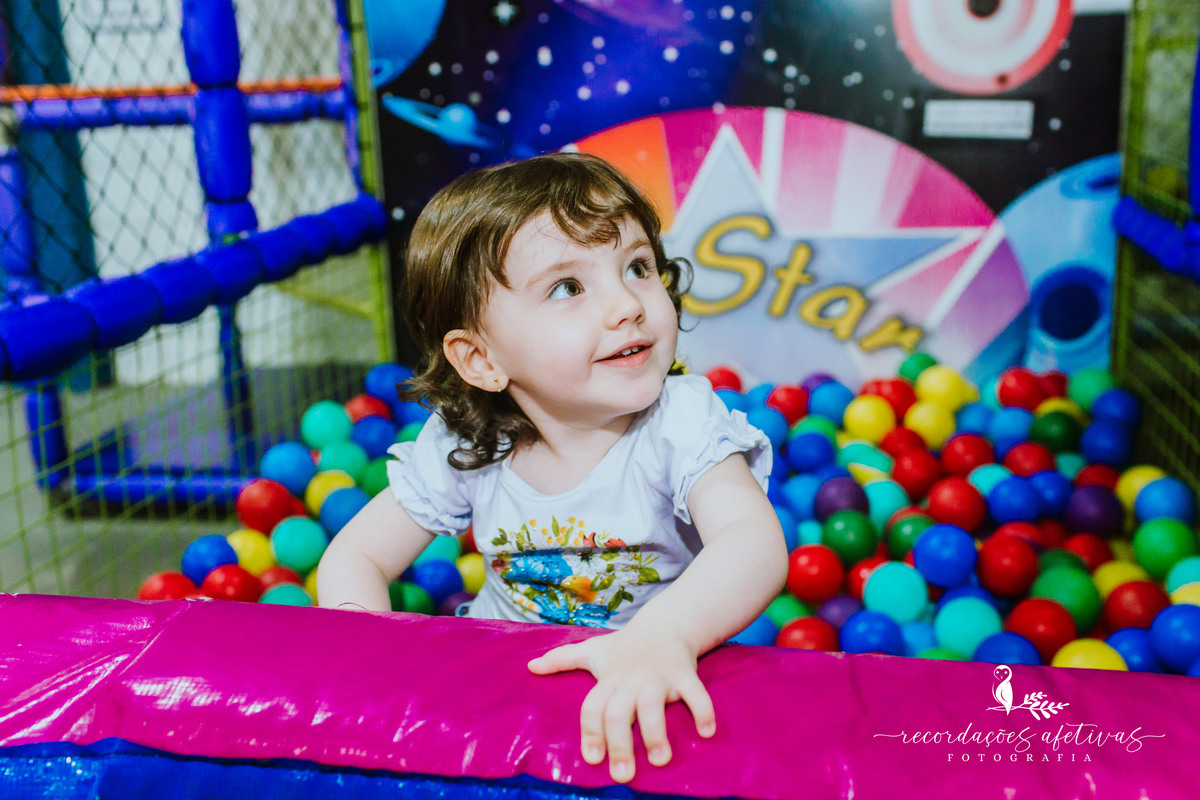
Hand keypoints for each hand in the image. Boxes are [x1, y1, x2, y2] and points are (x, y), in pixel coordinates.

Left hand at [527, 626, 715, 783]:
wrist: (665, 624)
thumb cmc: (624, 646)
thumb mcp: (592, 650)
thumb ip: (562, 659)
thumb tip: (530, 666)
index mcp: (608, 679)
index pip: (593, 707)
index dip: (591, 732)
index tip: (592, 759)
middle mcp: (631, 680)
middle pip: (619, 713)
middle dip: (620, 744)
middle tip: (623, 775)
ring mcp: (658, 677)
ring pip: (653, 706)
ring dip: (657, 733)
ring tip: (660, 760)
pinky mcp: (684, 673)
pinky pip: (696, 693)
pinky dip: (703, 710)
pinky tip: (706, 732)